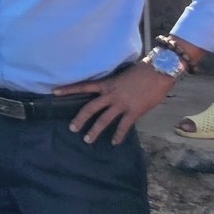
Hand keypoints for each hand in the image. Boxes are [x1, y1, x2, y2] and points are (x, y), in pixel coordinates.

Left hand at [57, 61, 178, 143]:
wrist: (159, 72)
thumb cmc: (142, 71)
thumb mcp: (122, 75)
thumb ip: (114, 85)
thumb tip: (110, 92)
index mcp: (107, 83)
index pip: (83, 86)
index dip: (68, 89)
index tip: (54, 92)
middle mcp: (111, 94)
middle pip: (90, 108)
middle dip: (80, 119)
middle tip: (72, 128)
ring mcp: (122, 104)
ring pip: (104, 120)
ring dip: (95, 131)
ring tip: (87, 140)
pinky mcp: (134, 111)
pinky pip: (124, 126)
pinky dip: (119, 135)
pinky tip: (114, 143)